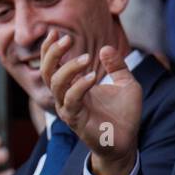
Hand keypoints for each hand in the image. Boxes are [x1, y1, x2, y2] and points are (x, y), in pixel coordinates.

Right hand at [41, 31, 140, 174]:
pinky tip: (93, 76)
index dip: (51, 49)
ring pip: (56, 85)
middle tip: (66, 38)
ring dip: (68, 68)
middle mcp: (65, 97)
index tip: (56, 32)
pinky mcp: (76, 120)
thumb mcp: (126, 83)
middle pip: (47, 72)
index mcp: (72, 87)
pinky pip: (71, 100)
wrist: (127, 142)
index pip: (53, 65)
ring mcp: (68, 109)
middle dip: (53, 54)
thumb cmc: (124, 115)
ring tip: (85, 57)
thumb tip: (106, 48)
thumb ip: (116, 66)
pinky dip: (80, 86)